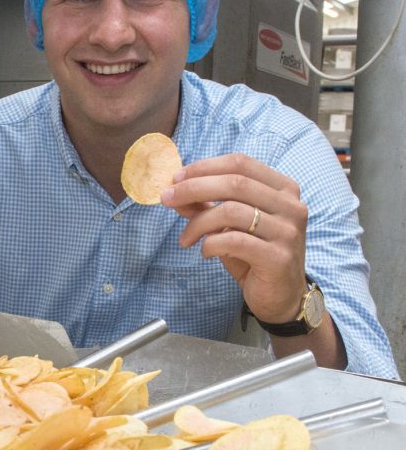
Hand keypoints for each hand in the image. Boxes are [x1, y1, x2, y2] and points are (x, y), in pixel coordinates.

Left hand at [160, 153, 308, 323]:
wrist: (281, 295)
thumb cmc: (253, 254)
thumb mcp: (228, 224)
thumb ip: (206, 204)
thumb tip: (174, 190)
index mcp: (282, 188)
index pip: (240, 163)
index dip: (204, 167)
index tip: (176, 177)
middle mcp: (291, 206)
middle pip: (235, 183)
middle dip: (193, 188)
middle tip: (167, 198)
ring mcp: (288, 231)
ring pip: (232, 211)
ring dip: (198, 222)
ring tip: (185, 237)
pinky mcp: (278, 257)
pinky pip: (234, 241)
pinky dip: (210, 243)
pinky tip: (205, 251)